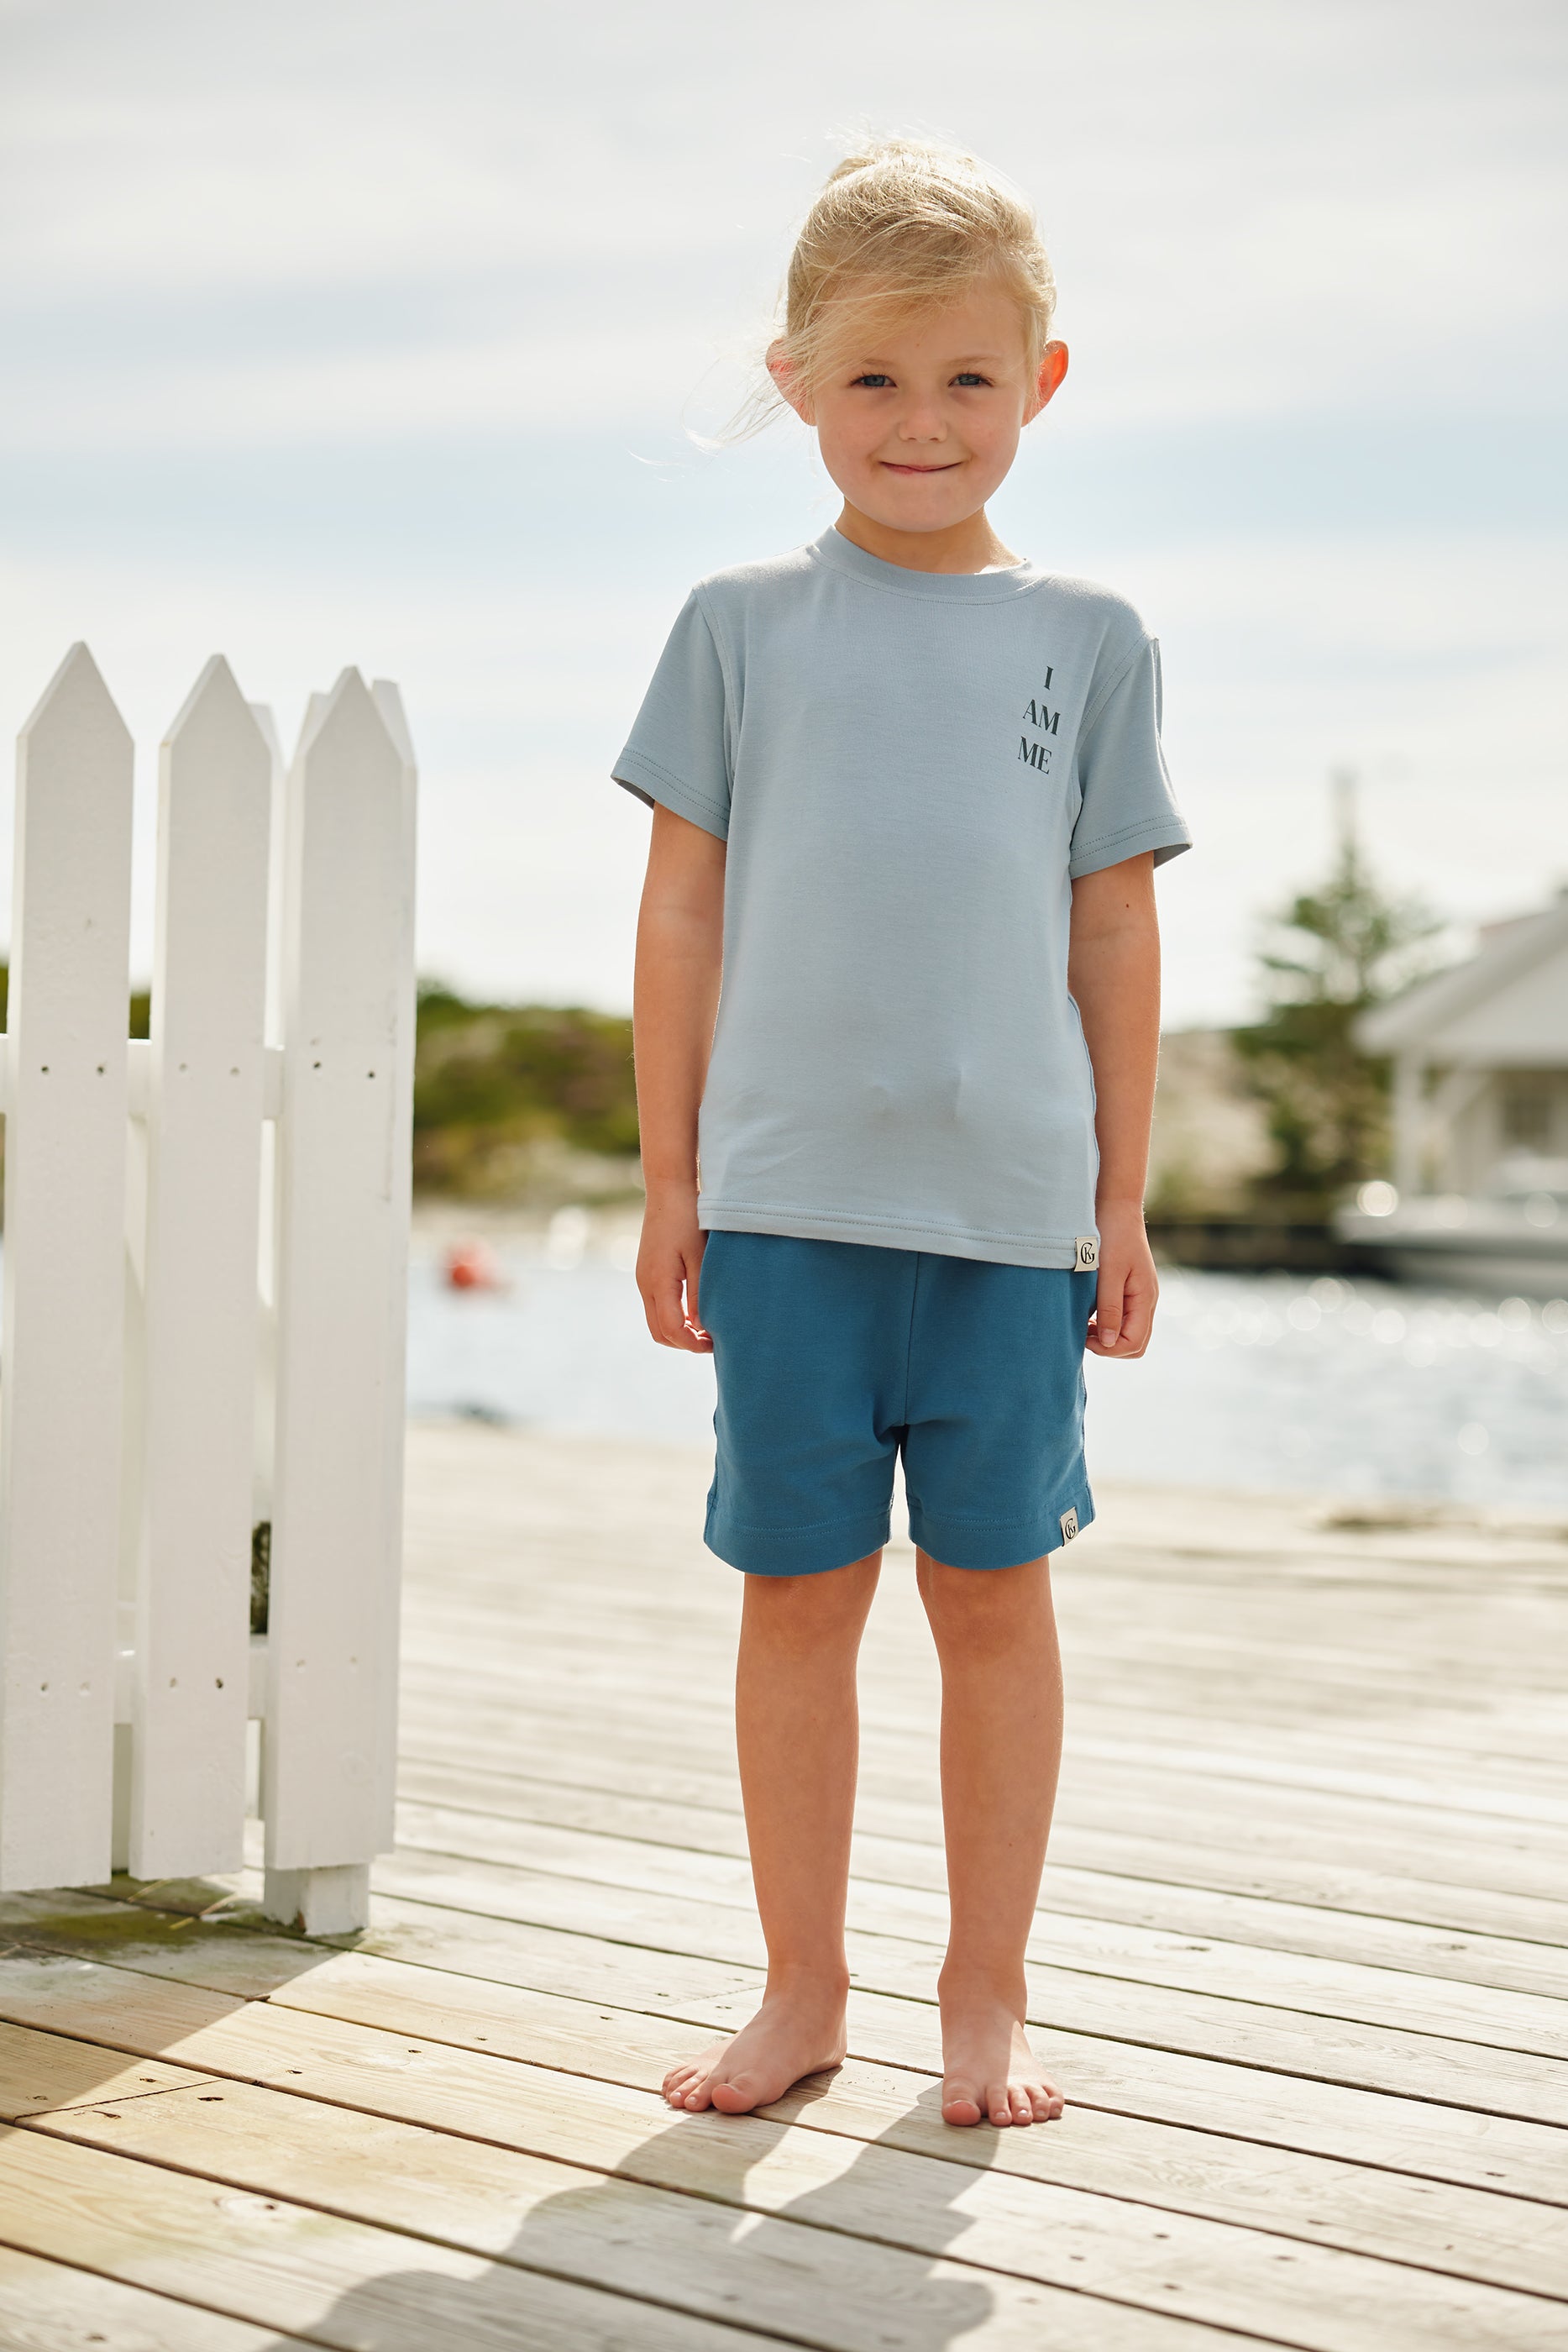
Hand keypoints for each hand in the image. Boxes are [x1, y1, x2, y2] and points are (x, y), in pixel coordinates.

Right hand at [636, 1184, 711, 1352]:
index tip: (715, 1345)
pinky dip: (673, 1317)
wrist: (668, 1191)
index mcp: (659, 1282)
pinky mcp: (646, 1273)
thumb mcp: (700, 1258)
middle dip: (684, 1344)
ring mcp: (643, 1279)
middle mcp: (646, 1285)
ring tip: (706, 1328)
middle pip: (659, 1333)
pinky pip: (656, 1306)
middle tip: (711, 1342)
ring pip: (656, 1322)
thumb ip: (701, 1294)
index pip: (671, 1330)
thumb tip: (703, 1327)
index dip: (692, 1344)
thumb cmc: (688, 1220)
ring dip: (678, 1332)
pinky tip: (695, 1310)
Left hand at [1085, 1202, 1157, 1358]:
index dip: (1109, 1349)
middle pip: (1136, 1343)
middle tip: (1084, 1334)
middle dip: (1110, 1347)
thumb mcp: (1109, 1273)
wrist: (1116, 1206)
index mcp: (1145, 1298)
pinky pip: (1124, 1318)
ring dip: (1107, 1336)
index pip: (1134, 1343)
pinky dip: (1106, 1323)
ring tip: (1083, 1324)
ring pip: (1129, 1332)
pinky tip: (1087, 1313)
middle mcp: (1146, 1300)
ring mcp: (1139, 1295)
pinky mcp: (1130, 1289)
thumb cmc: (1112, 1236)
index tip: (1085, 1337)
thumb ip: (1110, 1309)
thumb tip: (1107, 1343)